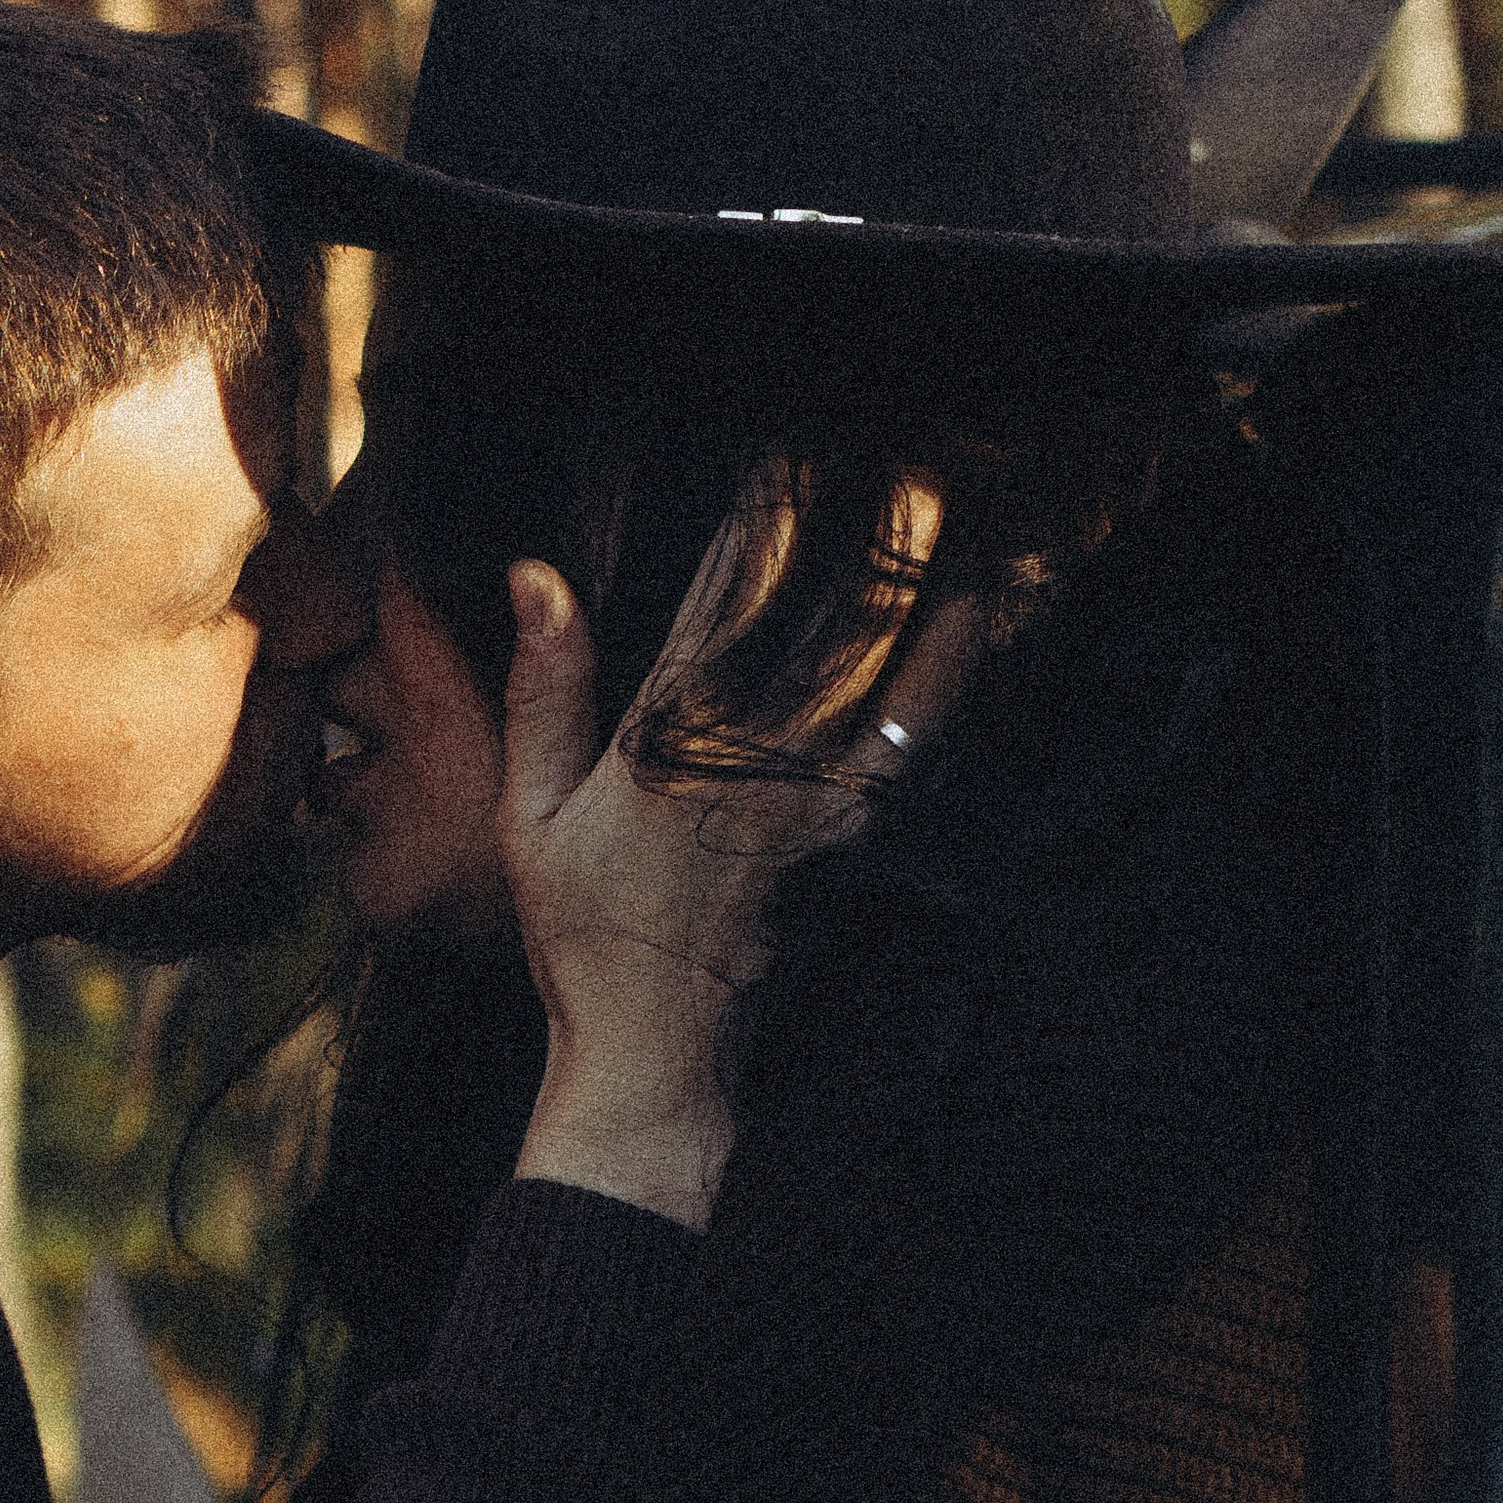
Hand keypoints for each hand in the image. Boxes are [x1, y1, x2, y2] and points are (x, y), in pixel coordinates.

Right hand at [497, 532, 986, 1231]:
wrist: (657, 1048)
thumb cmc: (584, 931)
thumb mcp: (531, 811)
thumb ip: (544, 689)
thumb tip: (538, 577)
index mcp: (666, 741)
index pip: (724, 597)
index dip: (763, 517)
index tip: (787, 453)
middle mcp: (753, 763)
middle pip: (828, 623)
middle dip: (867, 537)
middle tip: (901, 465)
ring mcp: (817, 805)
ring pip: (891, 678)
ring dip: (928, 594)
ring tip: (955, 523)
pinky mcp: (857, 842)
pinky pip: (916, 745)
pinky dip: (948, 679)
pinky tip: (971, 627)